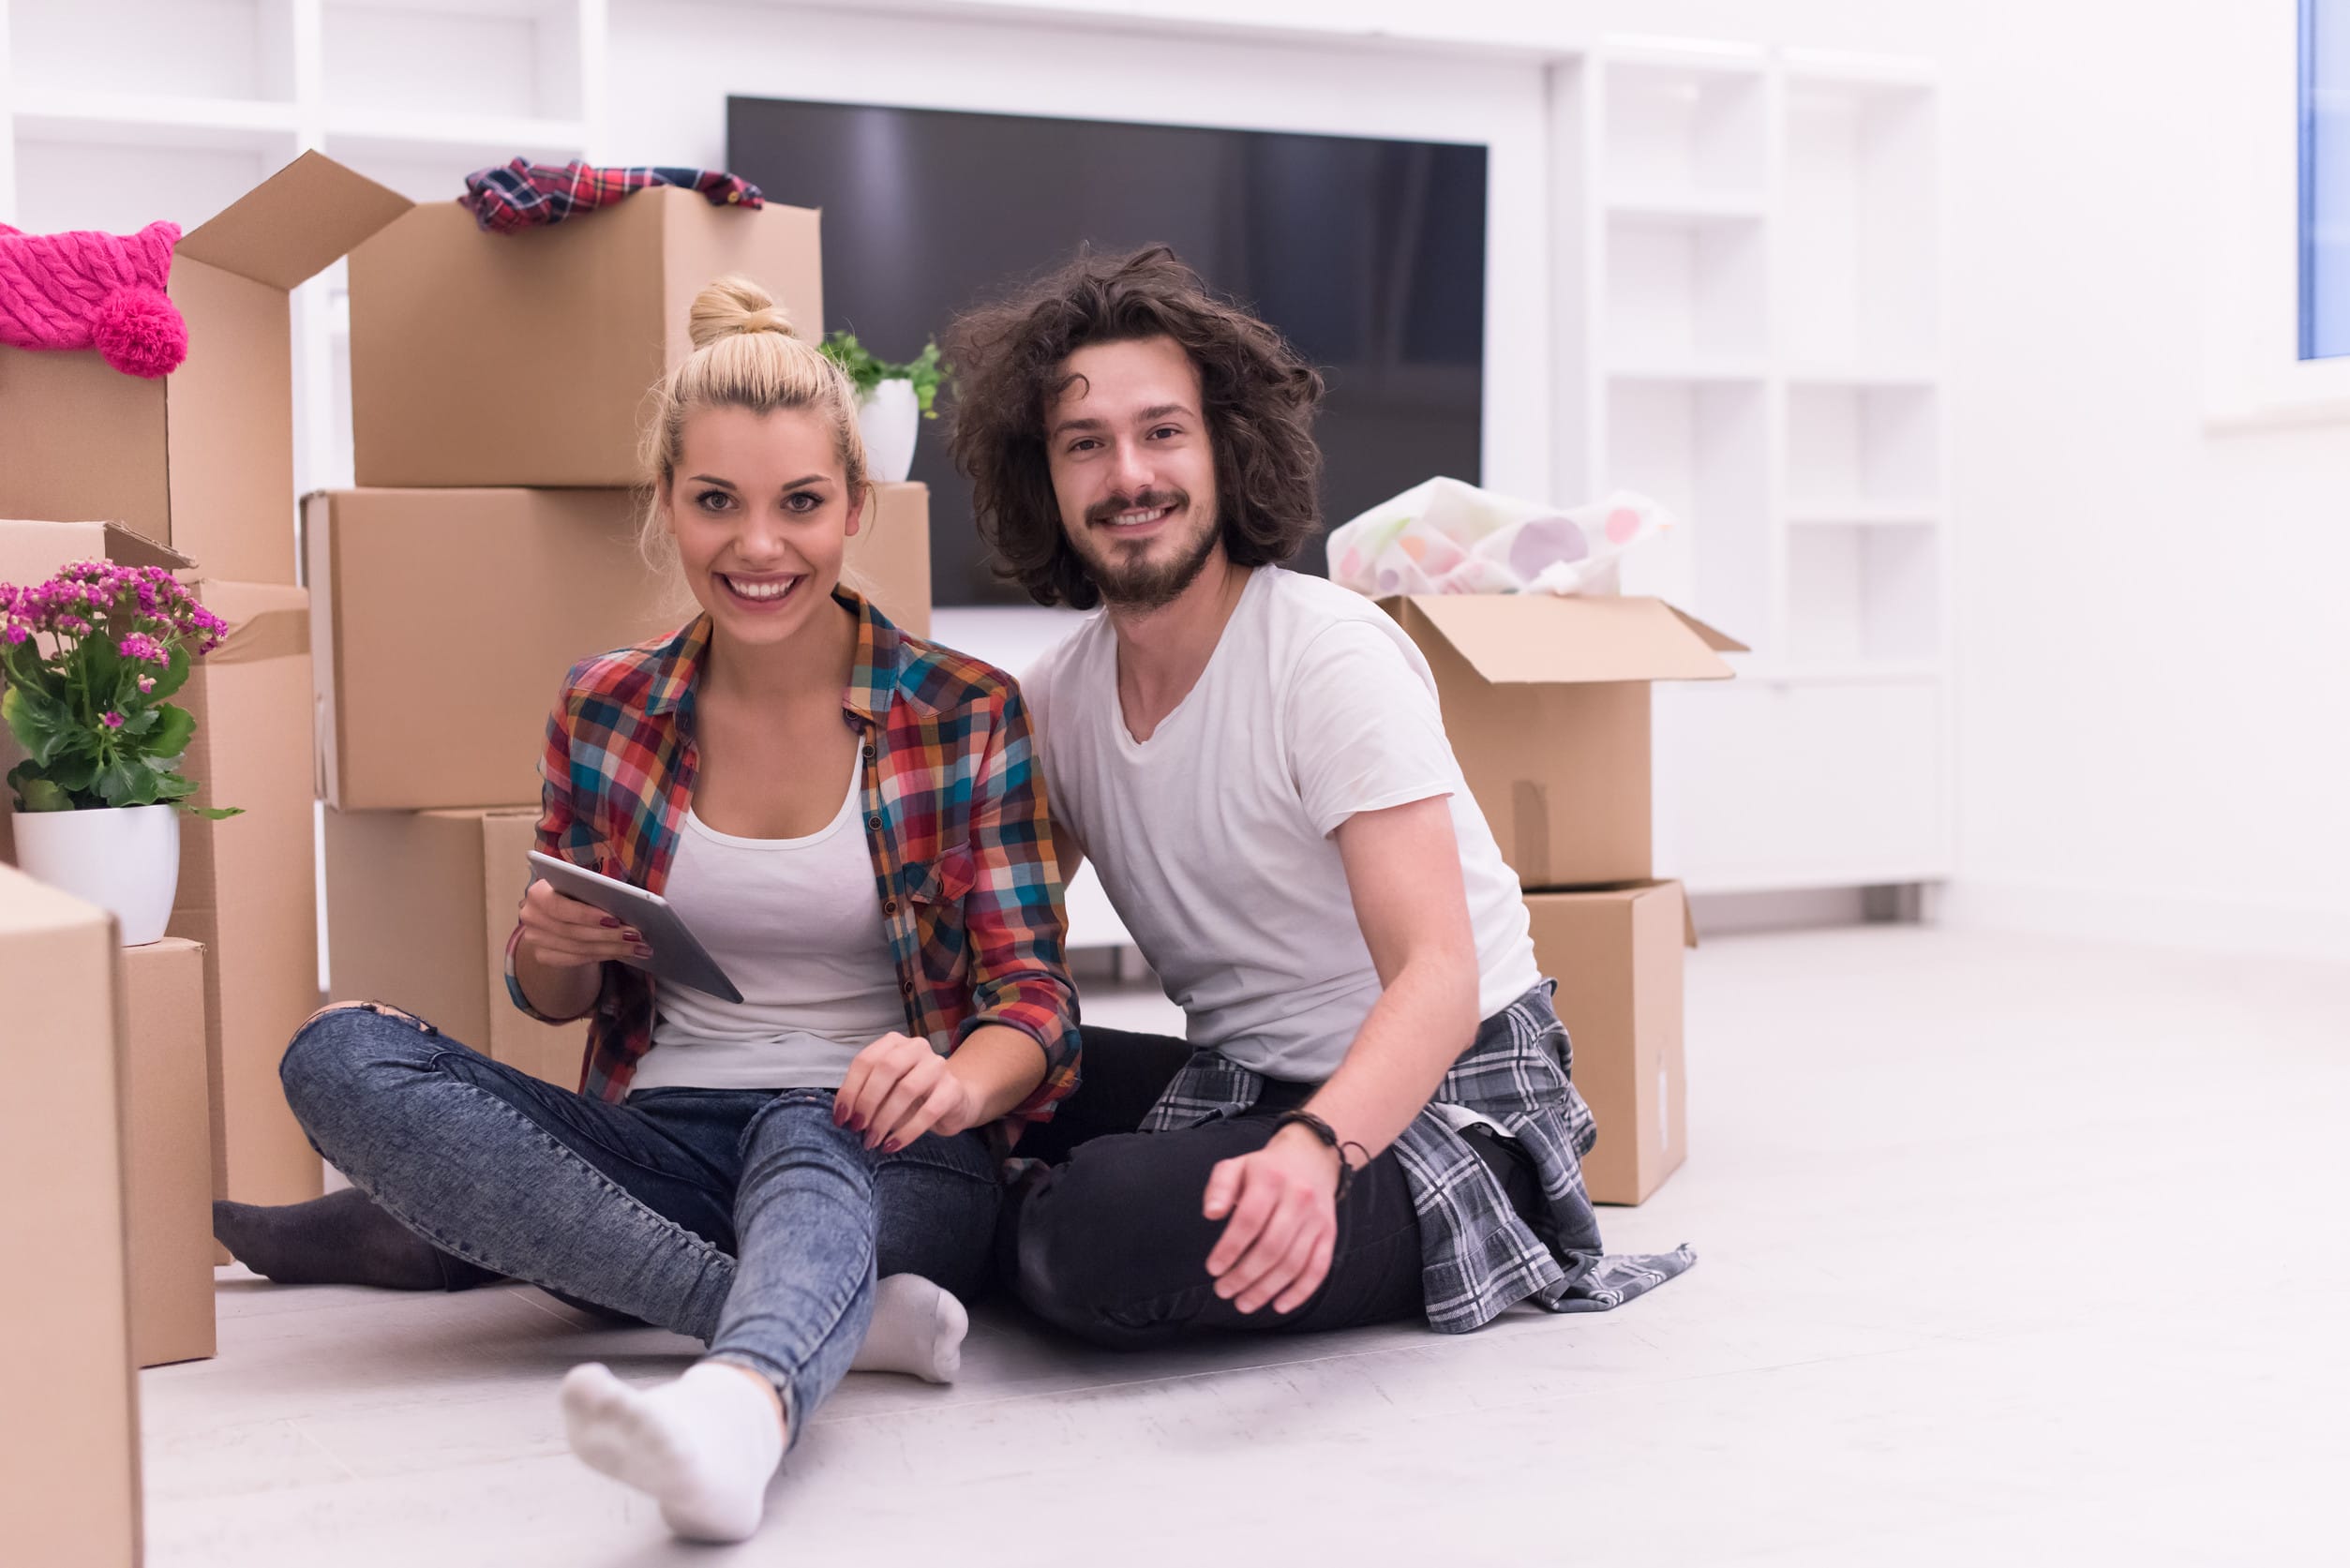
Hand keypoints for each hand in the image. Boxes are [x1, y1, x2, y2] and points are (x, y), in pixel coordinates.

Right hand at [514, 878, 649, 972]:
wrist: (560, 913)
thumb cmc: (577, 893)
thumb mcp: (583, 884)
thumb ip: (595, 888)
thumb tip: (625, 899)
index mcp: (538, 892)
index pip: (559, 907)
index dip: (586, 915)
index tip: (614, 920)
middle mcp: (531, 916)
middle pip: (572, 931)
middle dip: (609, 935)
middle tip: (637, 936)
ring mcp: (534, 939)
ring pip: (578, 948)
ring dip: (612, 949)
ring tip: (639, 947)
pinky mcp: (543, 955)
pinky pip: (576, 960)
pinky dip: (602, 956)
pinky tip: (623, 953)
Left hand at [834, 1032, 980, 1151]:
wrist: (953, 1100)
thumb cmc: (910, 1096)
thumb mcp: (884, 1090)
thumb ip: (864, 1095)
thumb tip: (844, 1116)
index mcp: (894, 1043)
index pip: (865, 1060)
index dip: (849, 1090)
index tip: (840, 1118)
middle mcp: (917, 1047)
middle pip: (886, 1068)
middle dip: (866, 1101)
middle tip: (857, 1128)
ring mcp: (938, 1066)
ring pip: (906, 1089)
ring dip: (884, 1119)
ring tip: (872, 1140)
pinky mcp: (952, 1089)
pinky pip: (928, 1112)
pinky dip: (907, 1132)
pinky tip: (892, 1145)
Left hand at [1202, 1124, 1342, 1315]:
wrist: (1311, 1158)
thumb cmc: (1266, 1169)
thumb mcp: (1236, 1166)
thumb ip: (1219, 1187)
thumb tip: (1211, 1214)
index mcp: (1271, 1179)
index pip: (1249, 1220)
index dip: (1229, 1249)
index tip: (1213, 1269)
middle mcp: (1298, 1198)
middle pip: (1271, 1247)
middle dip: (1244, 1276)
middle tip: (1224, 1290)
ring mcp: (1317, 1218)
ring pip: (1293, 1263)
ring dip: (1267, 1289)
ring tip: (1244, 1302)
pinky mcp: (1329, 1234)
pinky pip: (1318, 1268)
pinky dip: (1300, 1292)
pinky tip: (1279, 1305)